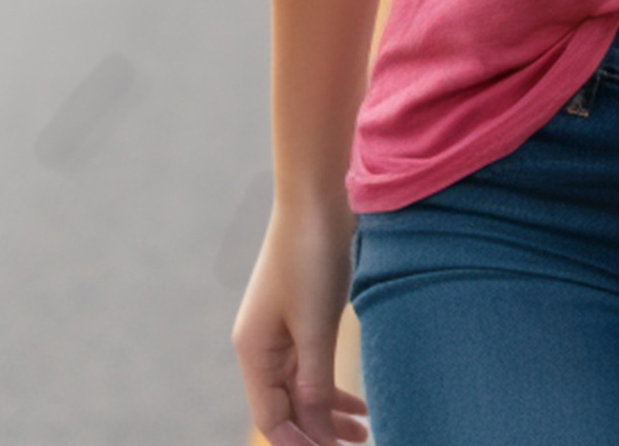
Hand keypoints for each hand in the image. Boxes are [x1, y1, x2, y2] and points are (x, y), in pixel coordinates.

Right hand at [231, 199, 371, 445]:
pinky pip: (314, 367)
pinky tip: (360, 405)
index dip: (300, 445)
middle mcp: (262, 348)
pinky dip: (334, 390)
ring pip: (303, 391)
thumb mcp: (314, 325)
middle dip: (318, 435)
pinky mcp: (304, 319)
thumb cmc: (310, 257)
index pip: (272, 419)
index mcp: (253, 352)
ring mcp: (282, 333)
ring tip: (365, 434)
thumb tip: (313, 429)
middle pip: (286, 410)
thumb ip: (313, 381)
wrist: (319, 197)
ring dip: (329, 416)